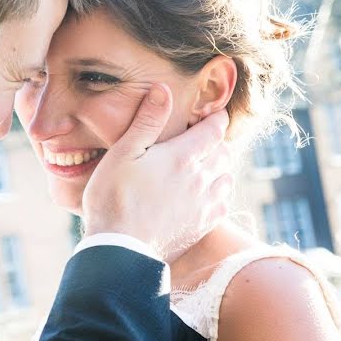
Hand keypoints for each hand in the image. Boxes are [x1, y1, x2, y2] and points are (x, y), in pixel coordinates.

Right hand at [82, 83, 230, 262]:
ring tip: (204, 165)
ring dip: (219, 167)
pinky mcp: (202, 226)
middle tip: (205, 138)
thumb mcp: (123, 153)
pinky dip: (218, 194)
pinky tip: (204, 195)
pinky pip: (223, 203)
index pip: (215, 128)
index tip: (214, 113)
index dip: (217, 117)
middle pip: (224, 151)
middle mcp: (201, 178)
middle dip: (218, 141)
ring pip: (227, 177)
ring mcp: (204, 204)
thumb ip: (146, 121)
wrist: (120, 251)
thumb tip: (163, 89)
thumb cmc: (114, 198)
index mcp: (183, 156)